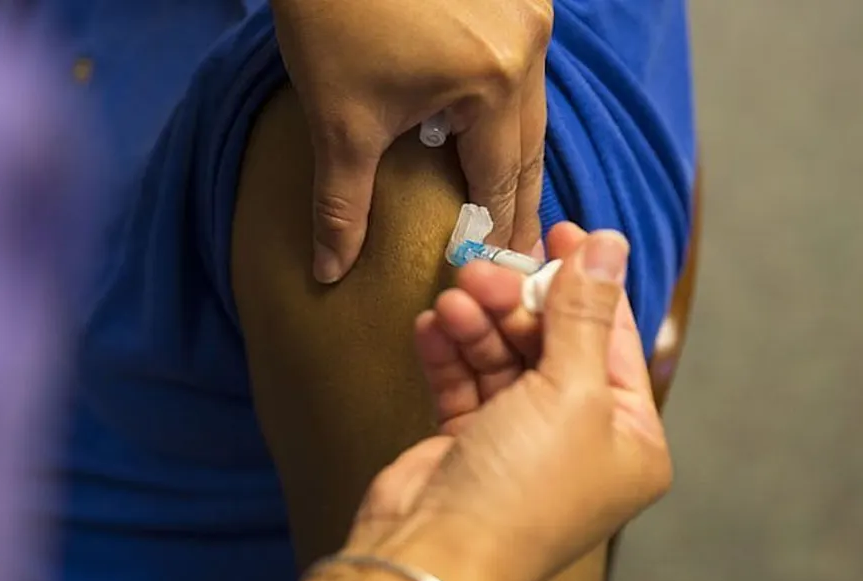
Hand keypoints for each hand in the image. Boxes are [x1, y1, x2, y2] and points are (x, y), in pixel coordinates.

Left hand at [271, 0, 551, 281]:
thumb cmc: (332, 18)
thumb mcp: (338, 122)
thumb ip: (342, 205)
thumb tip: (330, 273)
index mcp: (496, 81)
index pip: (503, 178)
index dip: (499, 230)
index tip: (499, 272)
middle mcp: (529, 46)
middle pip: (531, 147)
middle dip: (521, 203)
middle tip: (517, 254)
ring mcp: (531, 13)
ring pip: (533, 108)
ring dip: (518, 157)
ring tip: (508, 204)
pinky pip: (525, 72)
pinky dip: (511, 111)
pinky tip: (496, 134)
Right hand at [348, 224, 671, 580]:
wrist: (435, 555)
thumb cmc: (523, 488)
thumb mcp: (570, 390)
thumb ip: (585, 313)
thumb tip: (610, 243)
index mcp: (630, 438)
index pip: (613, 339)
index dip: (586, 281)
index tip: (560, 229)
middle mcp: (580, 440)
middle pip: (553, 342)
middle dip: (517, 303)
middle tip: (484, 270)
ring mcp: (522, 442)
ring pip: (503, 357)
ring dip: (478, 324)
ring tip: (453, 300)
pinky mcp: (469, 445)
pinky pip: (465, 382)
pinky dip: (450, 353)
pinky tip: (433, 327)